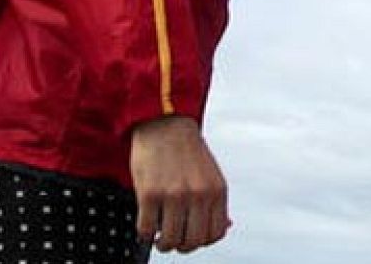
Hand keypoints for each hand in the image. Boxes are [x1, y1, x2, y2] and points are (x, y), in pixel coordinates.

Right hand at [130, 116, 229, 253]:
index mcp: (217, 191)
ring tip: (158, 236)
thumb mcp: (211, 175)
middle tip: (172, 240)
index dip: (202, 242)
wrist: (166, 125)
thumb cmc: (187, 151)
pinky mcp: (150, 193)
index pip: (216, 233)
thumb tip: (225, 227)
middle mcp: (199, 195)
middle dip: (181, 246)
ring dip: (162, 243)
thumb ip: (217, 202)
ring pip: (170, 240)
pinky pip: (146, 230)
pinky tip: (147, 224)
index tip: (191, 238)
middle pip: (193, 241)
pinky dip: (145, 234)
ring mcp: (174, 195)